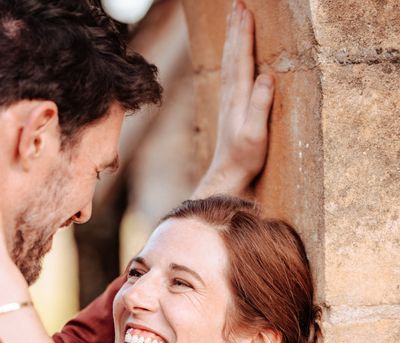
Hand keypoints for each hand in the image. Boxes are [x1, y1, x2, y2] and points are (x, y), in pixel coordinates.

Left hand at [193, 0, 274, 198]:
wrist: (227, 174)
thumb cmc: (245, 157)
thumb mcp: (256, 134)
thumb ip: (260, 105)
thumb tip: (266, 76)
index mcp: (238, 97)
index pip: (241, 58)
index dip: (243, 33)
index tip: (244, 10)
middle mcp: (231, 94)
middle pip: (232, 54)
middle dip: (235, 27)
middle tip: (236, 3)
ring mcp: (229, 100)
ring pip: (229, 61)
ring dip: (232, 38)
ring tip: (233, 17)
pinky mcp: (230, 106)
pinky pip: (229, 72)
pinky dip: (231, 55)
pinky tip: (232, 52)